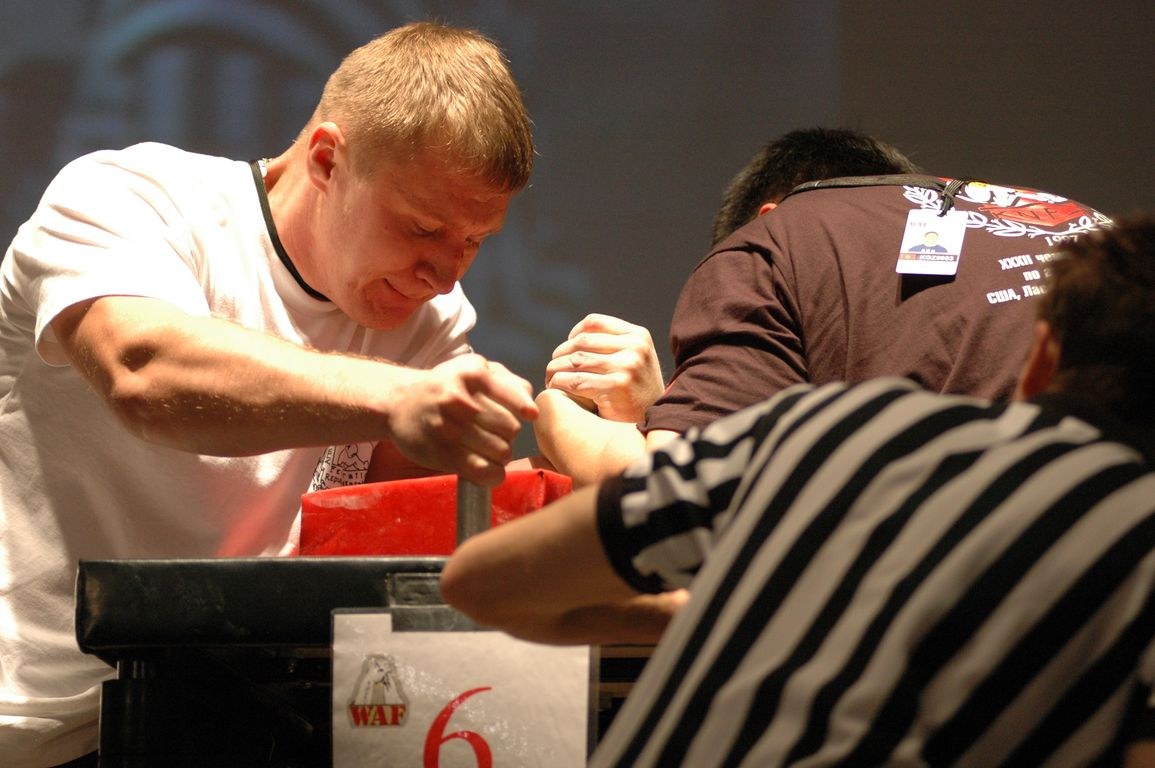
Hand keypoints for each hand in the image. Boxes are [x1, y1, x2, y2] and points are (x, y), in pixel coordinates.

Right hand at [386, 354, 537, 485]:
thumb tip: (531, 410)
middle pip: (511, 429)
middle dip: (509, 435)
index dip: (525, 411)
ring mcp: (449, 427)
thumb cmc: (446, 385)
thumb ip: (507, 382)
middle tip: (496, 434)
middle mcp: (461, 399)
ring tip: (489, 450)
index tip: (528, 416)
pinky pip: (483, 471)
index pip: (516, 399)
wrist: (399, 402)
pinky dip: (493, 475)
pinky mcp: (441, 453)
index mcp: (473, 374)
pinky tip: (489, 470)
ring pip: (501, 452)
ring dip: (501, 456)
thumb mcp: (473, 369)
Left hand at [544, 314, 663, 422]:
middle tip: (552, 368)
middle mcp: (635, 347)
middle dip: (560, 354)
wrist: (655, 421)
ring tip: (551, 379)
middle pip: (581, 341)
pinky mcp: (617, 387)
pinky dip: (559, 383)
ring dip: (555, 370)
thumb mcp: (635, 359)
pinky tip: (556, 389)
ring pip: (575, 361)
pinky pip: (575, 381)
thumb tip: (573, 338)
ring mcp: (627, 366)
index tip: (567, 349)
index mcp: (638, 335)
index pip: (594, 322)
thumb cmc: (637, 391)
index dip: (574, 333)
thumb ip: (613, 345)